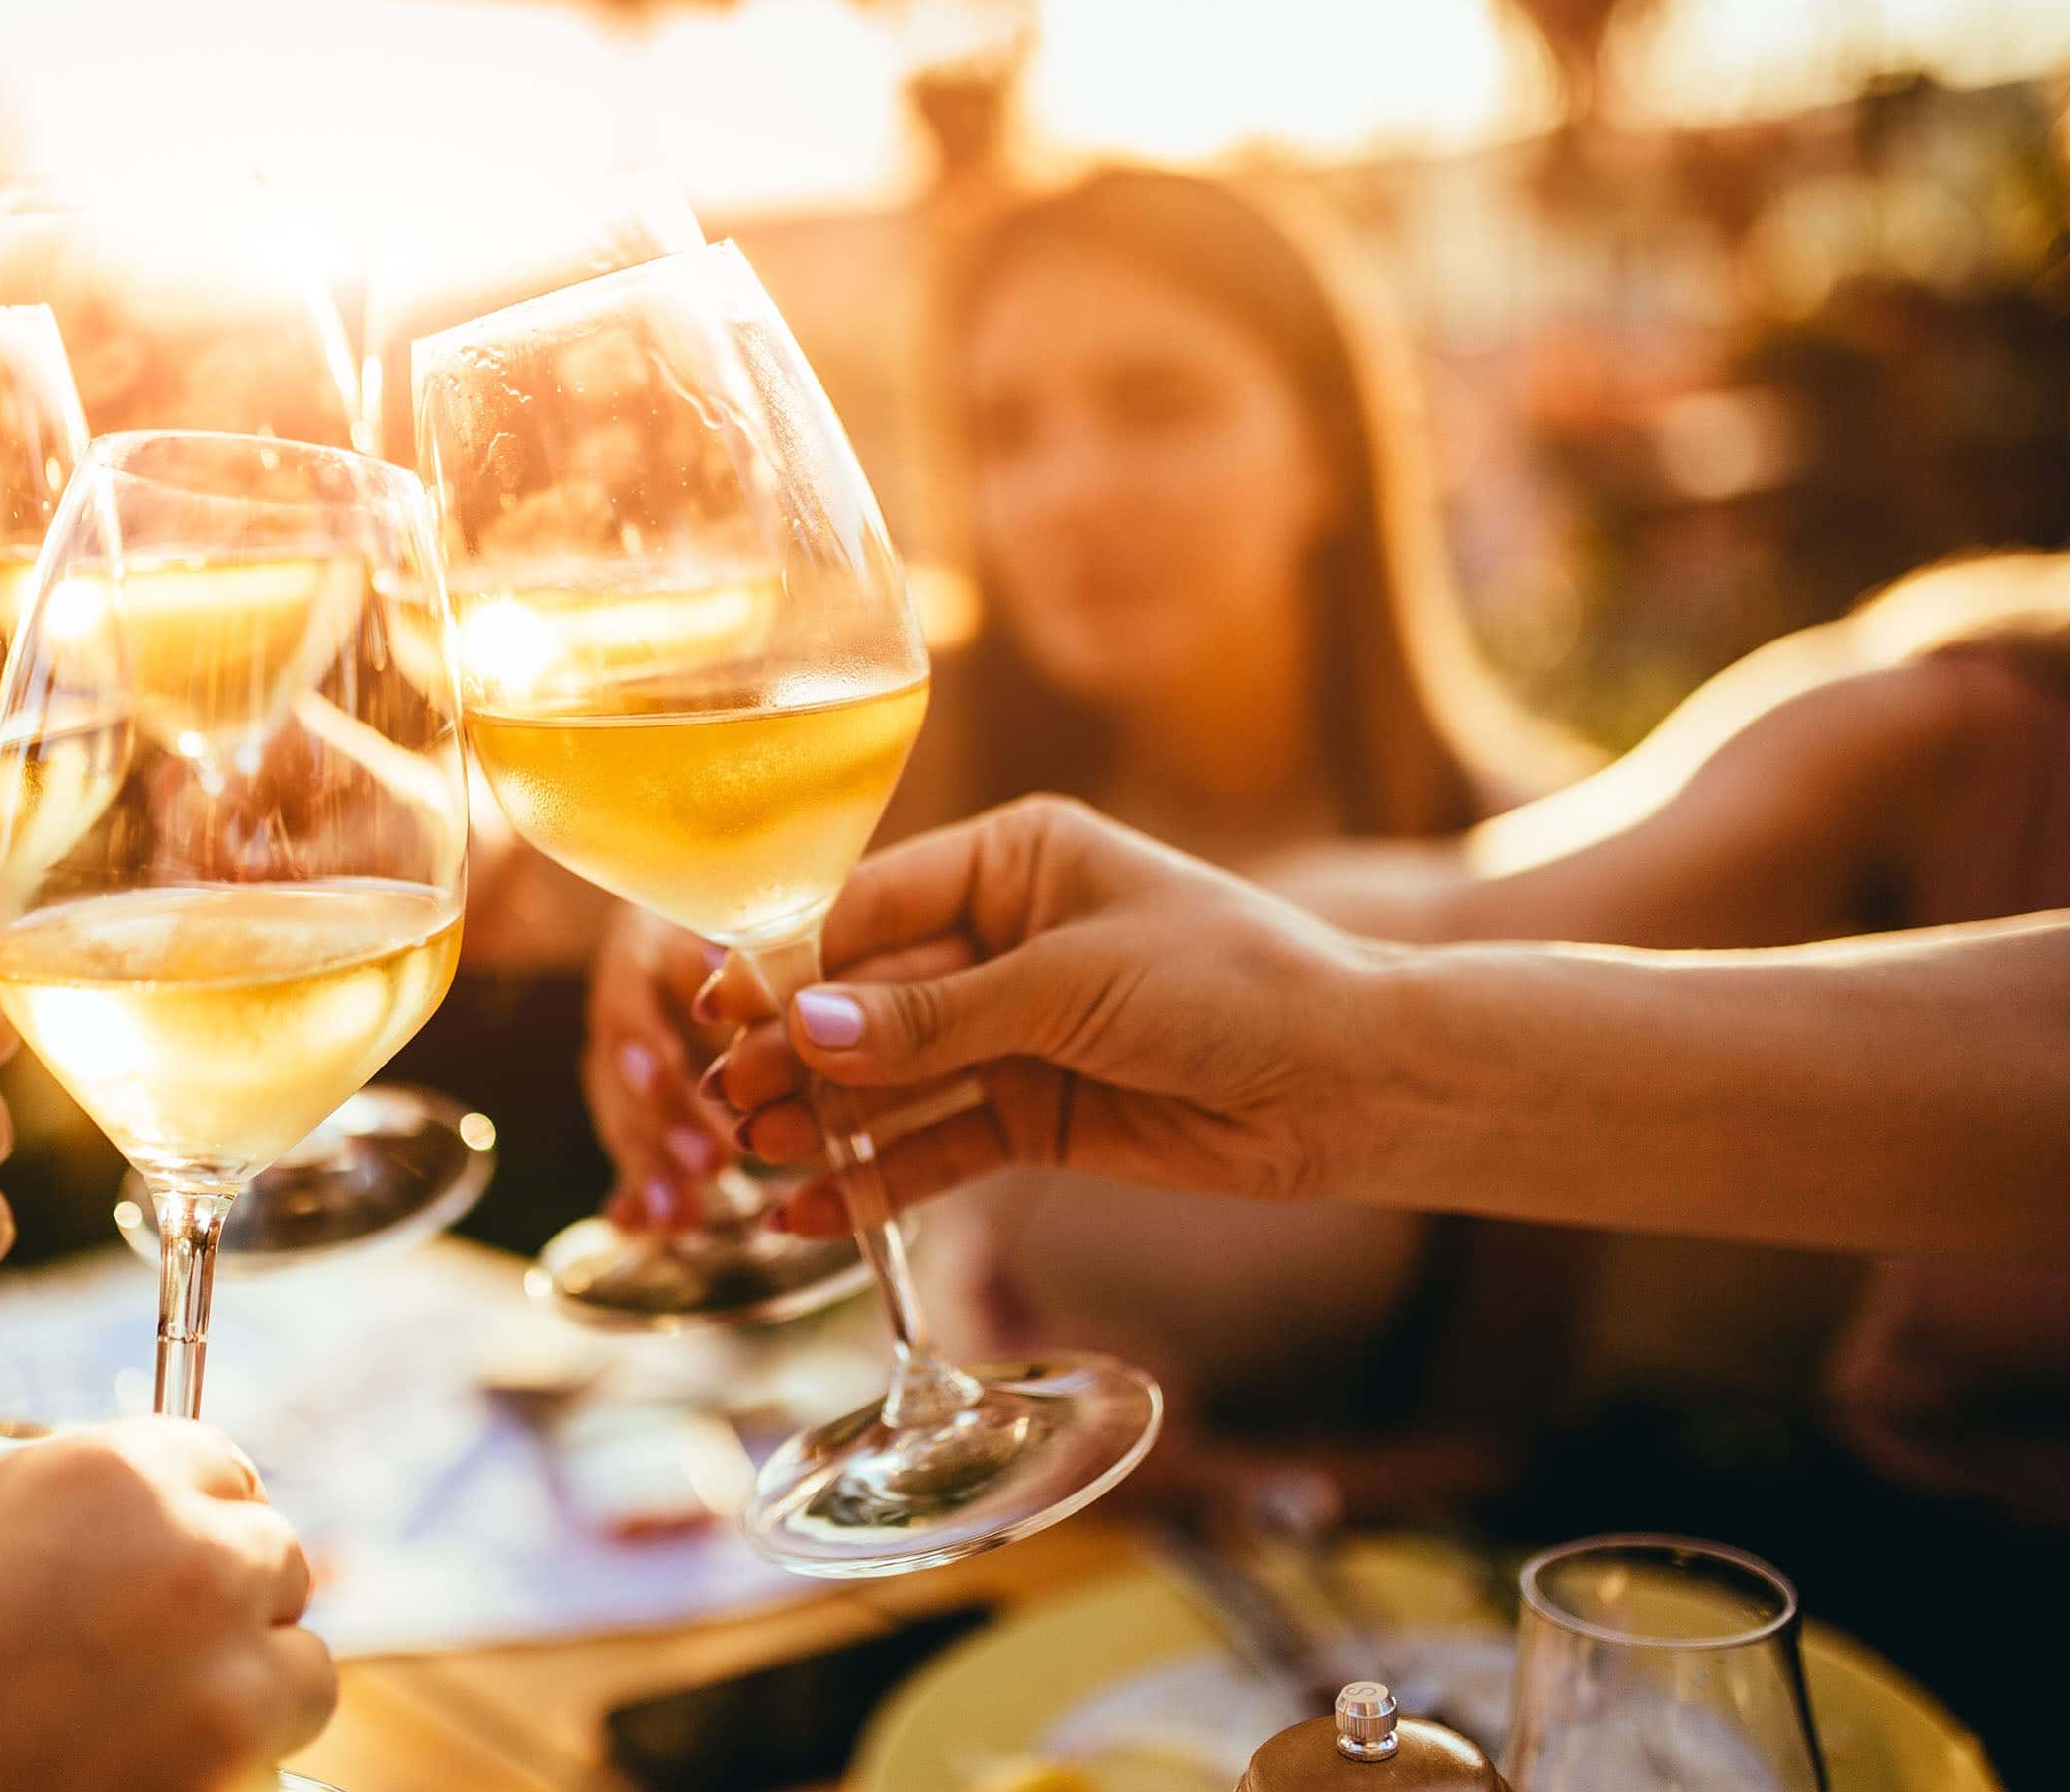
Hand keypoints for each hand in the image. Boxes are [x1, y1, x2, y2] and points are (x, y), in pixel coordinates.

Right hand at [0, 1419, 336, 1791]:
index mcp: (115, 1473)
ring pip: (301, 1667)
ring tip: (147, 1723)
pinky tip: (141, 1772)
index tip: (157, 1559)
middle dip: (222, 1602)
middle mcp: (189, 1560)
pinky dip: (230, 1769)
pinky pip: (273, 1763)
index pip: (226, 1469)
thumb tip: (151, 1519)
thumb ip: (74, 1511)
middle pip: (274, 1560)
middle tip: (141, 1654)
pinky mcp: (224, 1784)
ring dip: (246, 1689)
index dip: (187, 1519)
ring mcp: (219, 1682)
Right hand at [581, 906, 732, 1229]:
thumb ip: (737, 950)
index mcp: (635, 961)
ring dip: (652, 1169)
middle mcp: (618, 1013)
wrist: (692, 911)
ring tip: (683, 1218)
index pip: (629, 1005)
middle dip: (663, 1124)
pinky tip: (642, 1227)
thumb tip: (729, 966)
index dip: (642, 1043)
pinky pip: (633, 1149)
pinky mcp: (639, 1103)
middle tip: (711, 1161)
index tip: (661, 1074)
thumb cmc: (730, 911)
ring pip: (627, 1120)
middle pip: (622, 1076)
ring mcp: (621, 1062)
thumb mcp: (733, 916)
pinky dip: (638, 1191)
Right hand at [699, 797, 1372, 1231]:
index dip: (794, 959)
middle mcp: (1006, 939)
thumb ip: (935, 1016)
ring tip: (752, 1156)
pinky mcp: (1036, 1116)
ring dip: (824, 1116)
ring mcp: (1017, 1032)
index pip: (874, 903)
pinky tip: (814, 1209)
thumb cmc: (1230, 985)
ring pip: (894, 1078)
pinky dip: (878, 1178)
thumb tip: (806, 1028)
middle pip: (872, 996)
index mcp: (1016, 860)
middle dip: (800, 1048)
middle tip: (727, 1097)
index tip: (721, 1005)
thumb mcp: (1071, 985)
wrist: (1349, 1083)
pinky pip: (937, 1146)